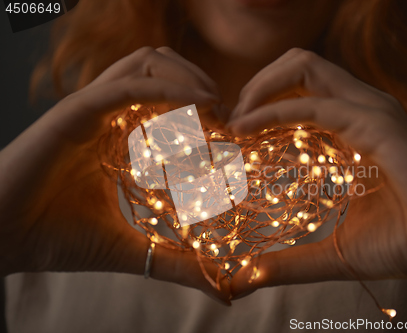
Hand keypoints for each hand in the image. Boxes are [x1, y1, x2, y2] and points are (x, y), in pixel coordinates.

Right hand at [0, 46, 230, 304]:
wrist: (1, 240)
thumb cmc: (56, 240)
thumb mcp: (130, 249)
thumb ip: (175, 263)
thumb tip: (222, 293)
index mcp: (116, 136)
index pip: (167, 101)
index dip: (203, 110)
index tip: (230, 135)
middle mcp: (106, 115)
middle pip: (161, 68)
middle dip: (201, 84)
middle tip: (228, 116)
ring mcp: (90, 108)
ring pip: (147, 62)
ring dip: (188, 77)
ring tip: (216, 105)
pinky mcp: (75, 111)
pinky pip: (128, 85)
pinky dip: (168, 88)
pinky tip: (198, 105)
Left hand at [227, 48, 406, 307]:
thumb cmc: (400, 245)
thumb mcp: (329, 252)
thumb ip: (288, 261)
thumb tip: (246, 279)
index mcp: (350, 126)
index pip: (297, 91)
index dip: (258, 103)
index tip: (230, 133)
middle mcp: (360, 109)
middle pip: (298, 66)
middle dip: (255, 86)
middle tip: (231, 121)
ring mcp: (372, 111)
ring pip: (305, 68)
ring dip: (259, 90)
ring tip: (234, 122)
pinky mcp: (380, 125)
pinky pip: (317, 107)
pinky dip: (274, 112)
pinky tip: (246, 129)